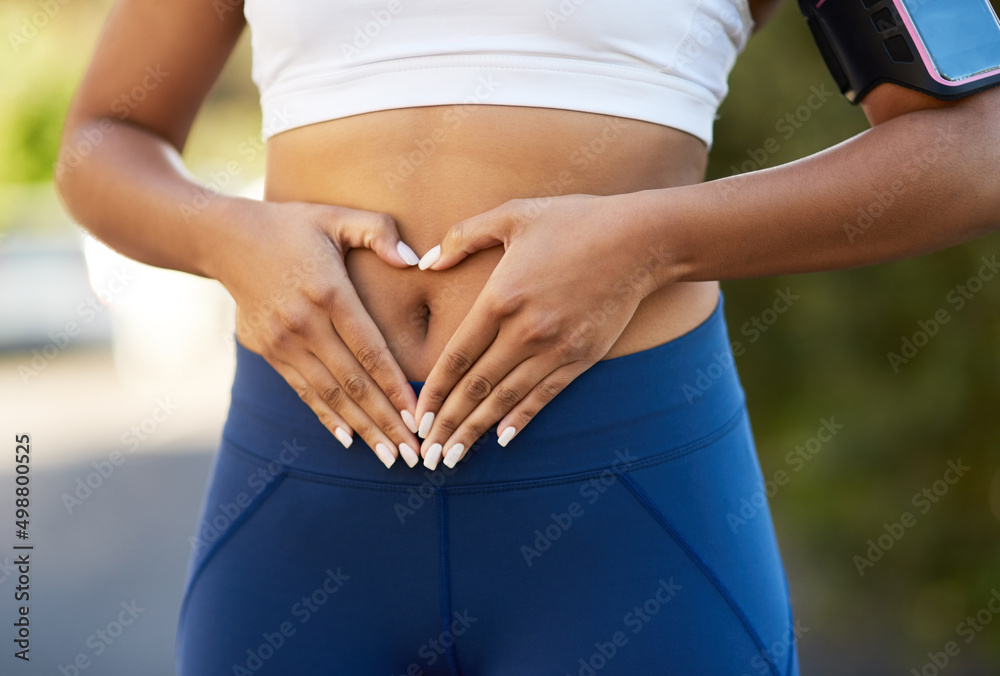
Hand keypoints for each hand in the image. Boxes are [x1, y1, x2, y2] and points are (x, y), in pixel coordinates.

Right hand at [213, 198, 422, 467]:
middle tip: (415, 454)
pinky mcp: (268, 352)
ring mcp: (283, 341)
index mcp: (328, 292)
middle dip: (386, 422)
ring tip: (390, 457)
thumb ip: (378, 231)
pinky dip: (327, 417)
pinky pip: (303, 392)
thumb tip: (413, 260)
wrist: (223, 239)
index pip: (370, 349)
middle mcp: (305, 323)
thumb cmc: (291, 226)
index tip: (418, 415)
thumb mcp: (335, 217)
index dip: (395, 386)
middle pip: (354, 382)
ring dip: (362, 429)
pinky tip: (348, 439)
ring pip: (330, 395)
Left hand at [412, 193, 666, 468]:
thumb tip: (426, 262)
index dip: (433, 392)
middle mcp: (525, 330)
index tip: (416, 418)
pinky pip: (544, 397)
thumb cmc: (574, 220)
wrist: (640, 241)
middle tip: (425, 455)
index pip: (456, 356)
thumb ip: (463, 236)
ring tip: (452, 459)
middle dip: (447, 425)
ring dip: (476, 432)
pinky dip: (520, 420)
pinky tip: (501, 439)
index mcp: (501, 297)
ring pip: (506, 399)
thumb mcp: (512, 215)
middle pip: (476, 388)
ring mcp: (555, 348)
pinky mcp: (582, 358)